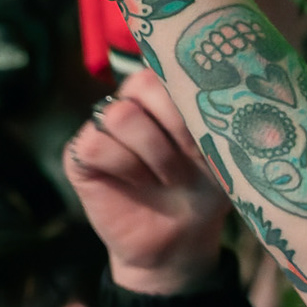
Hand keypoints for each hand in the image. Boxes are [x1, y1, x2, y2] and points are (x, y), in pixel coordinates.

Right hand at [66, 70, 229, 293]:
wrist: (181, 239)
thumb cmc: (205, 189)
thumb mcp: (221, 151)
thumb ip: (216, 117)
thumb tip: (226, 90)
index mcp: (165, 93)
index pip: (166, 67)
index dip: (188, 97)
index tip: (208, 129)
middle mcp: (132, 102)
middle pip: (142, 84)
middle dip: (174, 125)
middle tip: (192, 158)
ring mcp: (102, 126)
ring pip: (119, 115)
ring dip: (153, 151)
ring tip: (171, 177)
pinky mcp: (80, 154)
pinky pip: (94, 144)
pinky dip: (126, 166)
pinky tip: (143, 183)